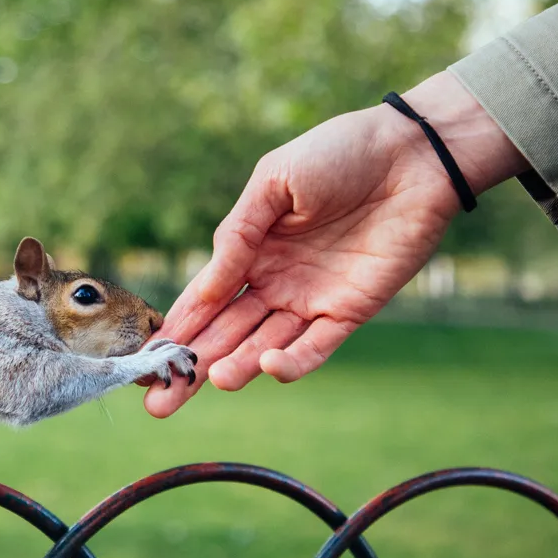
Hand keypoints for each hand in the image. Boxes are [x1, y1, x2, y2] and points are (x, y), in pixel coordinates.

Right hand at [145, 71, 527, 416]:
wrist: (412, 155)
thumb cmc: (339, 153)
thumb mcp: (274, 182)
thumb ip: (237, 235)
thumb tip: (206, 288)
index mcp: (249, 250)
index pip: (204, 300)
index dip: (176, 331)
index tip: (145, 362)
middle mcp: (274, 282)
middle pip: (224, 334)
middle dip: (191, 368)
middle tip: (159, 404)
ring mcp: (310, 300)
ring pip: (263, 346)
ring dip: (236, 366)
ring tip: (213, 382)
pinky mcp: (349, 312)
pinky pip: (315, 348)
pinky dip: (291, 363)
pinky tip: (267, 365)